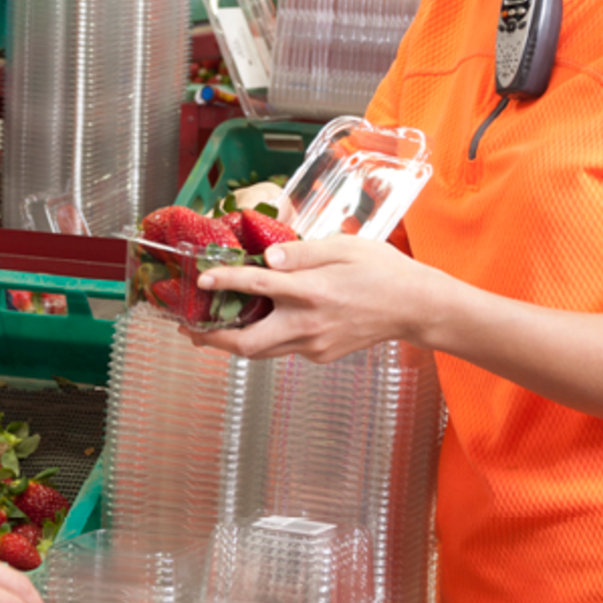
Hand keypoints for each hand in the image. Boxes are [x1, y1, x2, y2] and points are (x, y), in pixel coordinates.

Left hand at [187, 235, 444, 361]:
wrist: (416, 308)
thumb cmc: (383, 271)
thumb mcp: (343, 247)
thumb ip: (301, 252)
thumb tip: (267, 256)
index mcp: (311, 291)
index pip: (257, 287)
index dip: (225, 282)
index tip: (201, 280)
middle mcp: (307, 324)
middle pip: (247, 343)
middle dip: (211, 338)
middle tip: (186, 328)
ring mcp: (314, 345)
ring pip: (261, 352)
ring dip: (232, 342)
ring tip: (207, 330)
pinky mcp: (321, 354)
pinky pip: (283, 349)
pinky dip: (264, 339)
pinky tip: (258, 323)